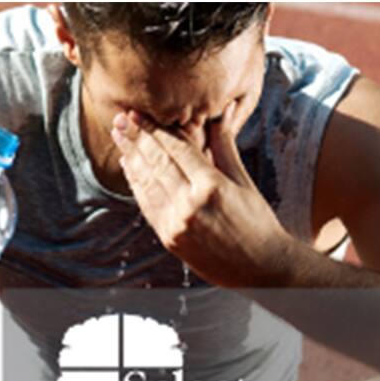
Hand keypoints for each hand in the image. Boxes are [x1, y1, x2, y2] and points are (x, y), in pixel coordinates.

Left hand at [110, 102, 295, 287]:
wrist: (260, 269)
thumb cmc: (258, 223)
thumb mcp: (244, 181)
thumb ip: (225, 146)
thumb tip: (221, 111)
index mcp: (211, 188)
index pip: (176, 150)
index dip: (156, 129)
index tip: (140, 113)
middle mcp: (189, 206)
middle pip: (156, 163)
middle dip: (136, 138)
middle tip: (121, 118)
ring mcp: (175, 224)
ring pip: (146, 183)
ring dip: (130, 157)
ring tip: (119, 136)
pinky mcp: (167, 238)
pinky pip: (146, 205)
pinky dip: (135, 183)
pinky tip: (129, 166)